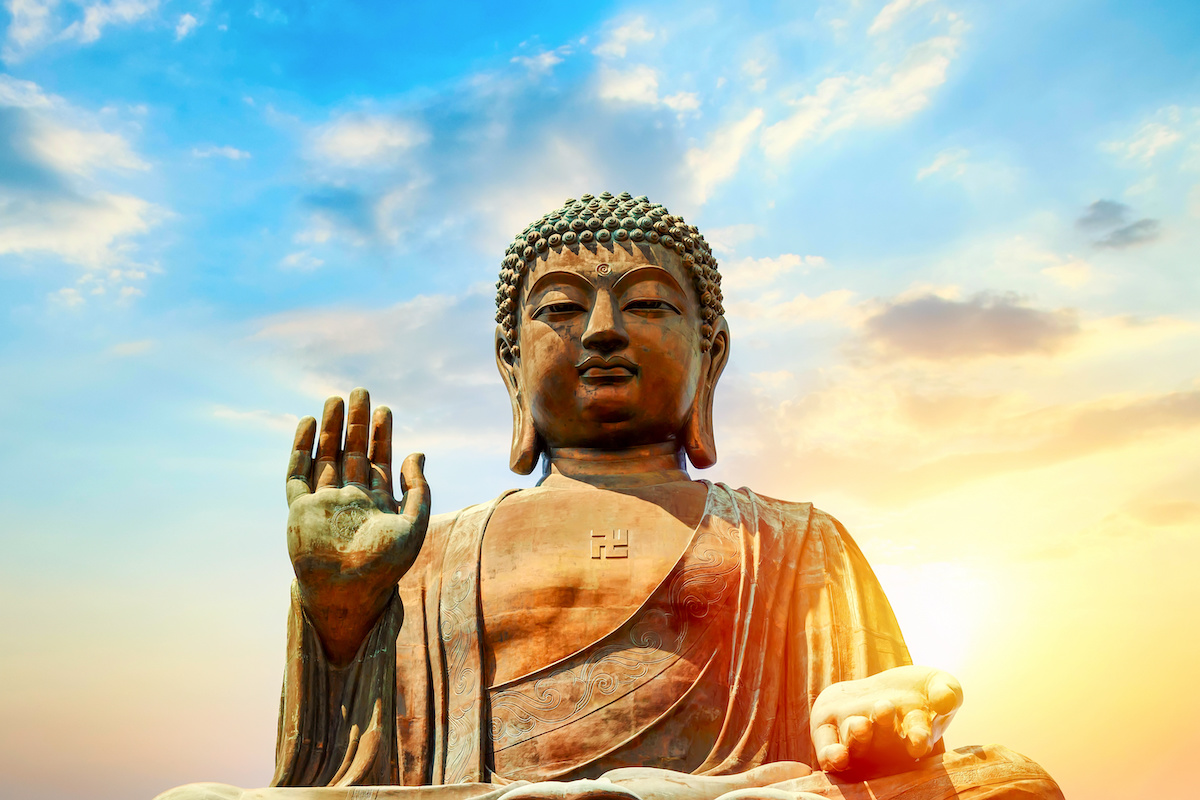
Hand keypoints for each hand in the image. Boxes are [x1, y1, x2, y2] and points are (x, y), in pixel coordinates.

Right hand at [285, 387, 429, 663]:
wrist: (348, 594)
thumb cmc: (385, 566)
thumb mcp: (414, 525)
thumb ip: (419, 489)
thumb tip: (418, 452)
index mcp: (377, 504)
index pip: (379, 461)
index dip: (382, 435)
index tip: (385, 410)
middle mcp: (350, 500)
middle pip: (351, 452)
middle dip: (355, 423)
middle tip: (360, 391)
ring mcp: (324, 504)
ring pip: (325, 457)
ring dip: (330, 429)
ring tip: (335, 399)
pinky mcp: (299, 511)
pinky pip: (297, 475)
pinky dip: (301, 449)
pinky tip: (308, 424)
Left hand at [809, 665, 962, 775]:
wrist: (880, 686)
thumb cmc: (918, 690)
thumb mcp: (938, 683)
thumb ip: (946, 692)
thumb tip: (944, 700)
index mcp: (914, 736)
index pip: (917, 741)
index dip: (917, 740)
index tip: (919, 739)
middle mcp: (885, 745)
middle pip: (884, 742)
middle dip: (884, 728)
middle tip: (885, 708)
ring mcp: (856, 741)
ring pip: (856, 745)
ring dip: (858, 738)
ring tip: (861, 724)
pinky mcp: (829, 732)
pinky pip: (827, 749)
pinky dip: (830, 755)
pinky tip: (836, 755)